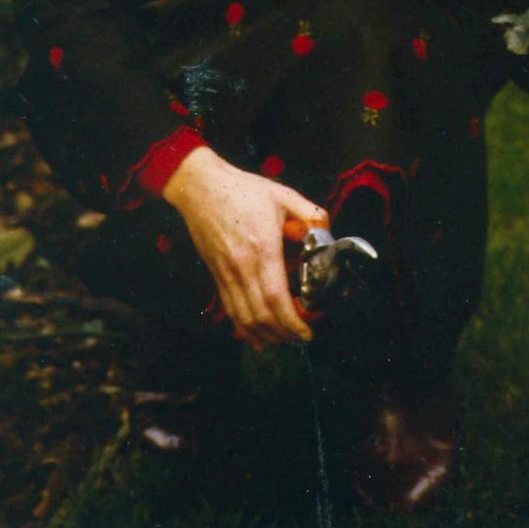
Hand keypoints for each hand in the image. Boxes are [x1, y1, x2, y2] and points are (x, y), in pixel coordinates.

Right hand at [162, 145, 327, 347]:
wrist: (202, 187)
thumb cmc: (242, 190)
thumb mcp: (283, 194)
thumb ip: (309, 212)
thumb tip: (326, 228)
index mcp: (263, 248)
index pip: (276, 298)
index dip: (292, 321)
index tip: (307, 330)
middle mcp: (242, 267)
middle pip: (261, 315)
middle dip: (284, 333)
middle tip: (302, 337)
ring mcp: (226, 273)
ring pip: (244, 318)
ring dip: (265, 335)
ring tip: (284, 340)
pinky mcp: (216, 275)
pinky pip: (230, 309)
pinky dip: (243, 328)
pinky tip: (255, 338)